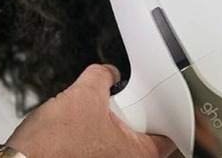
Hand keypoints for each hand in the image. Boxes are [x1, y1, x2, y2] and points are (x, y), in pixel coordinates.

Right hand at [5, 64, 175, 157]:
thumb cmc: (52, 146)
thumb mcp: (84, 94)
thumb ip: (103, 77)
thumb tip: (108, 73)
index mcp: (140, 155)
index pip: (169, 133)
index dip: (163, 111)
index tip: (155, 99)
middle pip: (144, 137)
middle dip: (132, 116)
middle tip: (119, 102)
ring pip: (121, 144)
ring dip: (111, 127)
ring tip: (94, 115)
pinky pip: (102, 150)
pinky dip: (96, 137)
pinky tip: (79, 127)